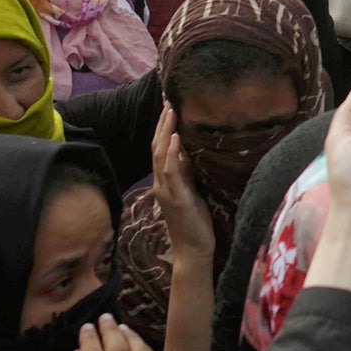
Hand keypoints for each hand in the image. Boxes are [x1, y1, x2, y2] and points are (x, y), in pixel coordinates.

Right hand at [152, 105, 214, 262]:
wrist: (193, 250)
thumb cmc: (194, 221)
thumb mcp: (191, 190)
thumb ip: (186, 171)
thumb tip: (187, 150)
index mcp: (165, 181)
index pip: (159, 148)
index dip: (162, 127)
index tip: (169, 106)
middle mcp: (161, 184)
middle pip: (156, 147)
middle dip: (162, 123)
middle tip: (168, 100)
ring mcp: (166, 191)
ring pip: (160, 155)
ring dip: (165, 132)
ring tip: (170, 111)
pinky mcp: (177, 198)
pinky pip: (171, 172)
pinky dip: (171, 153)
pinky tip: (175, 139)